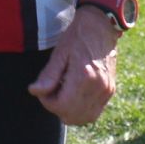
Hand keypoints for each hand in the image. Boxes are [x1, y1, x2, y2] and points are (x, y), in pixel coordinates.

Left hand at [28, 6, 119, 124]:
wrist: (102, 25)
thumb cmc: (78, 36)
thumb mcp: (59, 52)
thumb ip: (48, 75)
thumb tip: (34, 92)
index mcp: (83, 77)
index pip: (61, 106)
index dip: (48, 102)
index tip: (45, 88)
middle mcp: (97, 87)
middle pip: (72, 116)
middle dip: (58, 108)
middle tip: (53, 90)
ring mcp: (106, 90)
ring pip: (85, 118)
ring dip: (70, 112)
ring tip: (64, 93)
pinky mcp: (110, 90)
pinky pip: (94, 112)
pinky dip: (82, 110)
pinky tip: (75, 96)